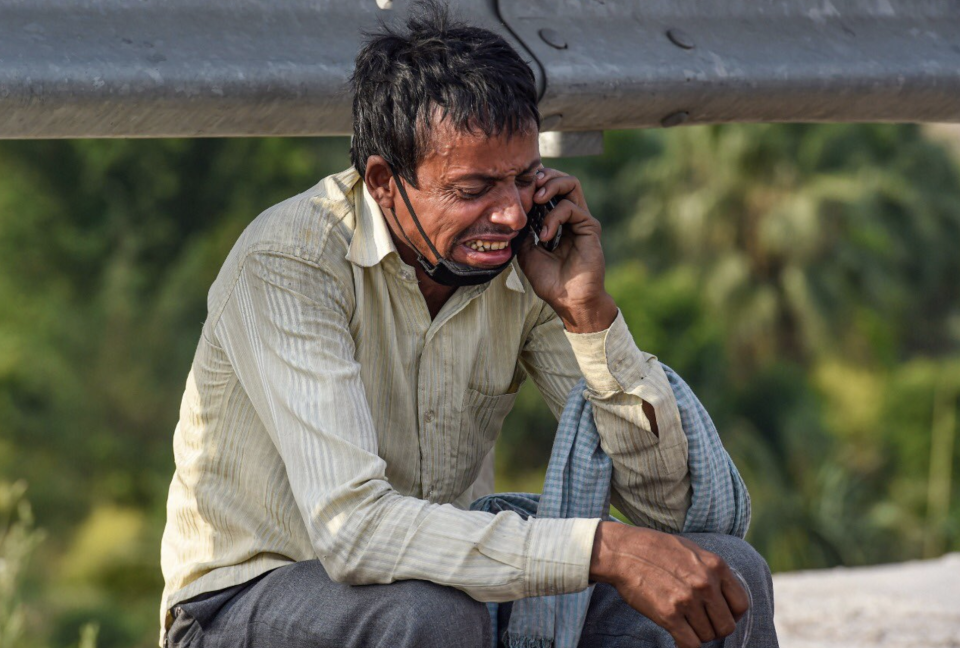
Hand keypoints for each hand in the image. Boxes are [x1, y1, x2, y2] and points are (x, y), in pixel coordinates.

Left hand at [517, 168, 616, 333]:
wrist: (568, 300)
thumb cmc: (550, 281)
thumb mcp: (527, 253)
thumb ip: (524, 232)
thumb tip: (514, 215)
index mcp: (557, 221)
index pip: (549, 190)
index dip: (534, 184)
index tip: (518, 188)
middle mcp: (571, 217)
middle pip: (562, 179)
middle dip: (544, 177)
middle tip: (529, 186)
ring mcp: (582, 221)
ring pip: (571, 184)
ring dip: (550, 186)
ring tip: (535, 199)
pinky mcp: (590, 227)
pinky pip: (571, 207)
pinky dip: (553, 217)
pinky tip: (544, 235)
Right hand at [590, 522, 749, 647]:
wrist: (623, 551)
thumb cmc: (655, 549)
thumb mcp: (692, 550)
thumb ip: (711, 570)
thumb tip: (725, 594)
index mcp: (716, 566)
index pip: (741, 605)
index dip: (732, 614)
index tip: (719, 615)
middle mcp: (705, 583)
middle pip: (726, 625)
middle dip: (714, 628)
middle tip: (700, 623)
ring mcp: (687, 600)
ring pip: (707, 636)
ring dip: (697, 634)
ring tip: (684, 623)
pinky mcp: (669, 615)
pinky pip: (690, 644)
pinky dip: (686, 645)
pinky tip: (678, 636)